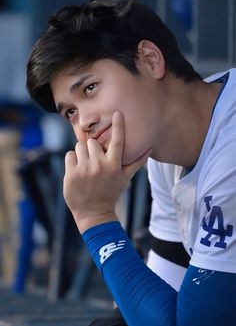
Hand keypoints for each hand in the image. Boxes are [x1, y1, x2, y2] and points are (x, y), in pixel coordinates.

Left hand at [63, 111, 150, 232]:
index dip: (118, 126)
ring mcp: (84, 169)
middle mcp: (99, 165)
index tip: (117, 113)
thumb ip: (137, 161)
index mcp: (114, 165)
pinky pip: (70, 155)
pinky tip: (78, 171)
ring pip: (79, 146)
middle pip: (92, 142)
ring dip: (82, 154)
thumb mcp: (125, 178)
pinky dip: (73, 160)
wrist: (94, 213)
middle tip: (94, 160)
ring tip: (86, 166)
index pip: (117, 141)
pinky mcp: (71, 174)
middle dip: (92, 148)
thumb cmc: (111, 192)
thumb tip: (150, 147)